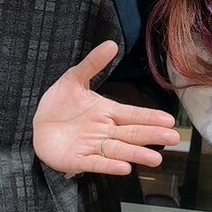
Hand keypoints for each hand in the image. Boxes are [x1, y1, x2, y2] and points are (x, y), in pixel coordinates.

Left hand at [33, 41, 180, 176]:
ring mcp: (93, 146)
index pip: (133, 115)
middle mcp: (105, 130)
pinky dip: (110, 165)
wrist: (38, 125)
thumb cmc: (59, 103)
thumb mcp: (74, 78)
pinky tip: (124, 168)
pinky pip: (96, 162)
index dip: (150, 117)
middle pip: (132, 133)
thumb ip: (93, 63)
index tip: (169, 120)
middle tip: (173, 138)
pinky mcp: (78, 160)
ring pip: (119, 150)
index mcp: (107, 112)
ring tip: (155, 159)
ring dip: (136, 154)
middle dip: (151, 135)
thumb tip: (111, 43)